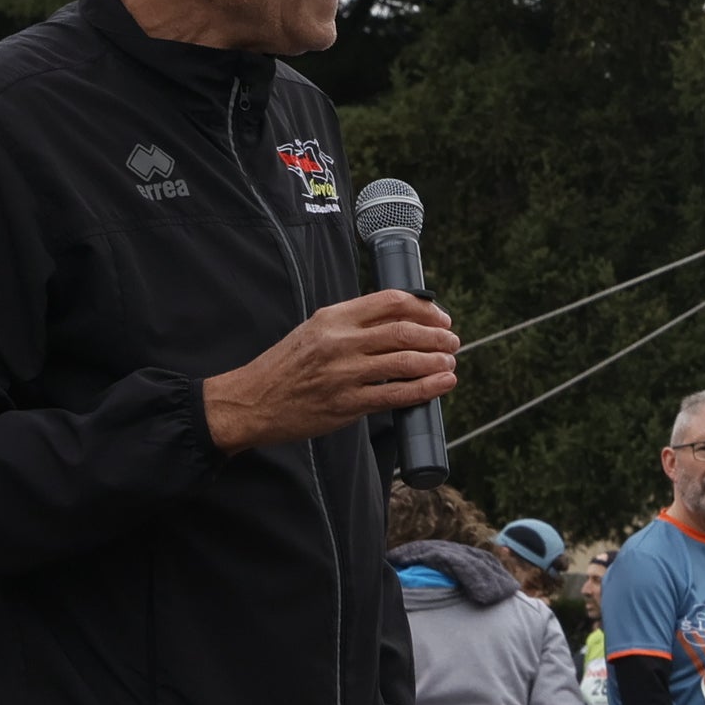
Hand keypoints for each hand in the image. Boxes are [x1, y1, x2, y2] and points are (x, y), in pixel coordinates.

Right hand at [203, 291, 456, 454]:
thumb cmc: (286, 366)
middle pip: (404, 331)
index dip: (425, 308)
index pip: (391, 301)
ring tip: (450, 361)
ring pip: (405, 362)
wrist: (251, 400)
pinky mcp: (347, 403)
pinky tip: (442, 383)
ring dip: (437, 360)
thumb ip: (353, 324)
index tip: (441, 317)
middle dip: (438, 335)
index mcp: (333, 317)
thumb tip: (401, 321)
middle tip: (453, 341)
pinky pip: (397, 394)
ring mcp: (344, 373)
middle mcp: (340, 341)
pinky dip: (427, 388)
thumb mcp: (315, 331)